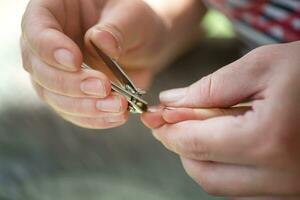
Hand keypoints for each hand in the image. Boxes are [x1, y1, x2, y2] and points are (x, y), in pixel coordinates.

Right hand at [21, 0, 202, 128]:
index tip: (75, 62)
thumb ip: (116, 28)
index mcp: (54, 11)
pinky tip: (115, 116)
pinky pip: (73, 112)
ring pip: (54, 96)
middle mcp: (49, 44)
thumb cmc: (134, 22)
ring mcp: (57, 72)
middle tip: (102, 87)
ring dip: (83, 107)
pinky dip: (94, 118)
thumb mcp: (131, 14)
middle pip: (40, 69)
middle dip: (70, 84)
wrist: (144, 45)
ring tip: (116, 107)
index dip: (50, 48)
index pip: (36, 28)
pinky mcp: (71, 95)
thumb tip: (101, 42)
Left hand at [142, 41, 299, 196]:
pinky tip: (225, 141)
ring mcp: (288, 189)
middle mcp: (280, 176)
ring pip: (220, 184)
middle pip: (203, 172)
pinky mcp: (291, 191)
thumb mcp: (262, 67)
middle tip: (173, 121)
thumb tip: (171, 103)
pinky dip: (223, 166)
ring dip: (200, 157)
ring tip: (201, 127)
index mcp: (269, 140)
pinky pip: (242, 187)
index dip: (168, 129)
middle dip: (180, 146)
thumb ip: (210, 88)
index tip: (155, 116)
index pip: (196, 143)